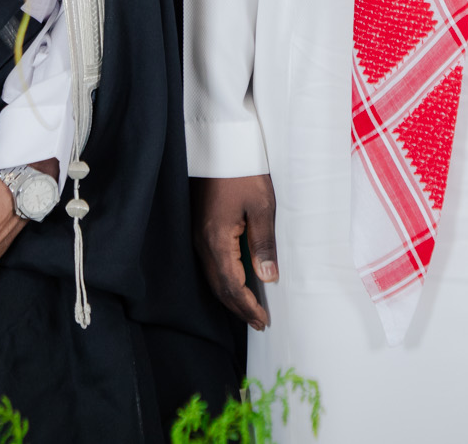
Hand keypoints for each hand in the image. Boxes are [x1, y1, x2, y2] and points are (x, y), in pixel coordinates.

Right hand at [194, 174, 277, 329]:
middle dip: (239, 307)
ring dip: (231, 296)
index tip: (263, 321)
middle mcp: (202, 243)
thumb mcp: (261, 206)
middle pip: (219, 286)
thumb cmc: (242, 172)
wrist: (219, 144)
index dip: (247, 307)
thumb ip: (263, 244)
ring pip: (213, 277)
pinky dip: (225, 280)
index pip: (231, 286)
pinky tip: (238, 281)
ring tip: (250, 309)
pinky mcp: (201, 228)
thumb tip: (268, 277)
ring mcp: (199, 235)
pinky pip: (211, 263)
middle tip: (259, 322)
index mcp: (216, 240)